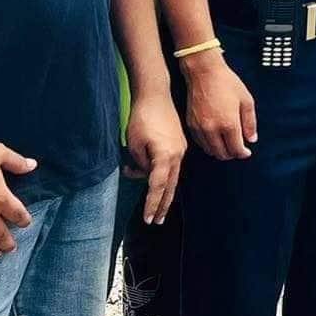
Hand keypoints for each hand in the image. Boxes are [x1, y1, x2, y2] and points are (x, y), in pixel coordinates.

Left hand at [123, 90, 186, 223]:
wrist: (155, 94)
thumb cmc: (142, 118)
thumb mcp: (134, 144)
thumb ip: (139, 164)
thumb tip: (139, 174)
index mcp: (165, 157)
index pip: (158, 187)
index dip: (152, 204)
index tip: (148, 219)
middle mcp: (177, 155)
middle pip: (170, 186)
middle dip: (162, 205)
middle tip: (157, 221)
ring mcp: (180, 149)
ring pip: (173, 177)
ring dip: (164, 193)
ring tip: (158, 207)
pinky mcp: (179, 143)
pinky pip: (172, 167)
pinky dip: (165, 178)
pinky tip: (157, 181)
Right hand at [181, 49, 257, 159]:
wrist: (204, 72)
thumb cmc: (227, 83)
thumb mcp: (246, 100)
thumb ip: (250, 122)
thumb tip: (251, 139)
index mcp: (228, 124)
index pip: (236, 149)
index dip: (243, 153)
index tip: (246, 152)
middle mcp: (212, 129)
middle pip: (222, 154)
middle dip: (232, 154)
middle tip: (238, 149)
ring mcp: (199, 128)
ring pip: (210, 150)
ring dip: (219, 151)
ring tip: (227, 144)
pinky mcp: (190, 124)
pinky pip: (200, 143)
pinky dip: (209, 145)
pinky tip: (215, 138)